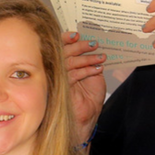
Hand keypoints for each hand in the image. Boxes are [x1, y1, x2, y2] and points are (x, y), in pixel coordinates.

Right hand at [64, 31, 105, 146]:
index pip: (58, 49)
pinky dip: (86, 70)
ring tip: (100, 57)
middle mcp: (55, 72)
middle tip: (92, 44)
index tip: (77, 35)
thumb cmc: (87, 99)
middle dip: (79, 46)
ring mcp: (56, 80)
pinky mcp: (60, 89)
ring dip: (86, 58)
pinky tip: (97, 69)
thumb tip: (91, 45)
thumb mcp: (90, 74)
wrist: (85, 118)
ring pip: (68, 62)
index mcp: (60, 66)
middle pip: (63, 53)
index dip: (65, 39)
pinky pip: (73, 75)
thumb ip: (86, 61)